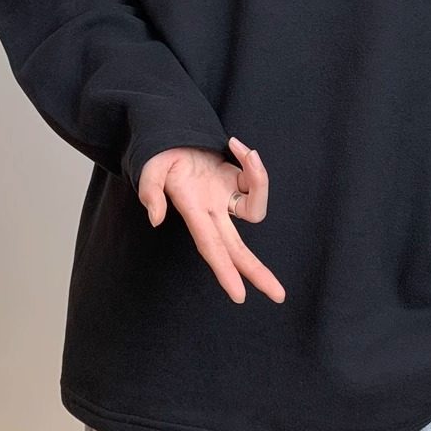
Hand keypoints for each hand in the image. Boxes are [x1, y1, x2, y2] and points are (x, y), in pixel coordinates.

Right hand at [136, 135, 285, 305]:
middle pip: (238, 249)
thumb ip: (150, 193)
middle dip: (257, 272)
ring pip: (255, 208)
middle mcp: (212, 211)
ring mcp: (225, 197)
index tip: (239, 296)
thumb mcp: (151, 169)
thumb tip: (155, 219)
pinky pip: (254, 180)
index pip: (212, 246)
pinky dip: (252, 163)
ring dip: (259, 179)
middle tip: (279, 296)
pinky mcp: (235, 181)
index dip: (225, 271)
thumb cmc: (160, 154)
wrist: (172, 134)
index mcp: (193, 210)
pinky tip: (235, 145)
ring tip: (241, 148)